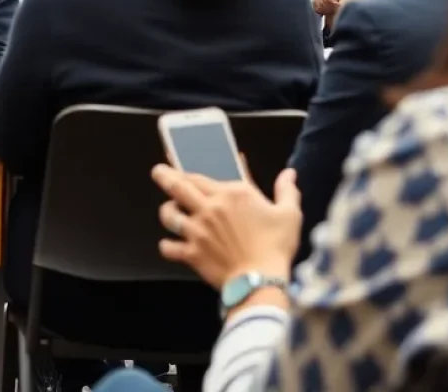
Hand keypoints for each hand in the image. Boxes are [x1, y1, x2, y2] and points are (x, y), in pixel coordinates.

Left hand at [153, 164, 300, 289]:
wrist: (262, 281)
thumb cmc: (276, 247)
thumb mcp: (288, 214)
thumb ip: (286, 191)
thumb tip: (290, 173)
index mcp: (230, 194)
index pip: (198, 176)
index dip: (185, 169)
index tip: (178, 166)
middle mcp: (209, 208)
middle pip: (176, 186)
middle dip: (163, 175)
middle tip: (157, 172)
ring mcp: (198, 230)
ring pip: (169, 215)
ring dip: (166, 212)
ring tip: (168, 212)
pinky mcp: (192, 253)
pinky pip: (169, 247)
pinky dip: (167, 246)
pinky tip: (170, 246)